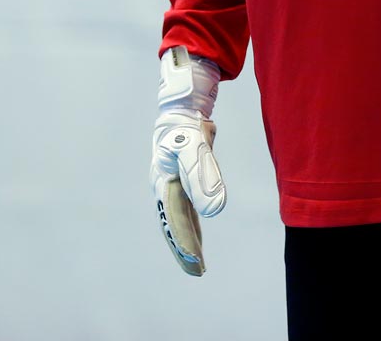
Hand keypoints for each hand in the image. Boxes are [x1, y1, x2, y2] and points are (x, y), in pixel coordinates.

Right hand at [151, 47, 226, 275]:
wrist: (180, 109)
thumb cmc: (186, 127)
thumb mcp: (197, 148)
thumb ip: (205, 177)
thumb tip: (215, 212)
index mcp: (164, 183)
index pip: (176, 219)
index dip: (185, 242)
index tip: (196, 261)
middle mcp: (164, 187)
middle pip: (173, 225)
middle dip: (184, 249)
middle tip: (197, 271)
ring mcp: (171, 185)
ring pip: (178, 220)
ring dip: (187, 242)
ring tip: (198, 265)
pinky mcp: (180, 182)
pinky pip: (185, 210)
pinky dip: (192, 227)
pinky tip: (198, 240)